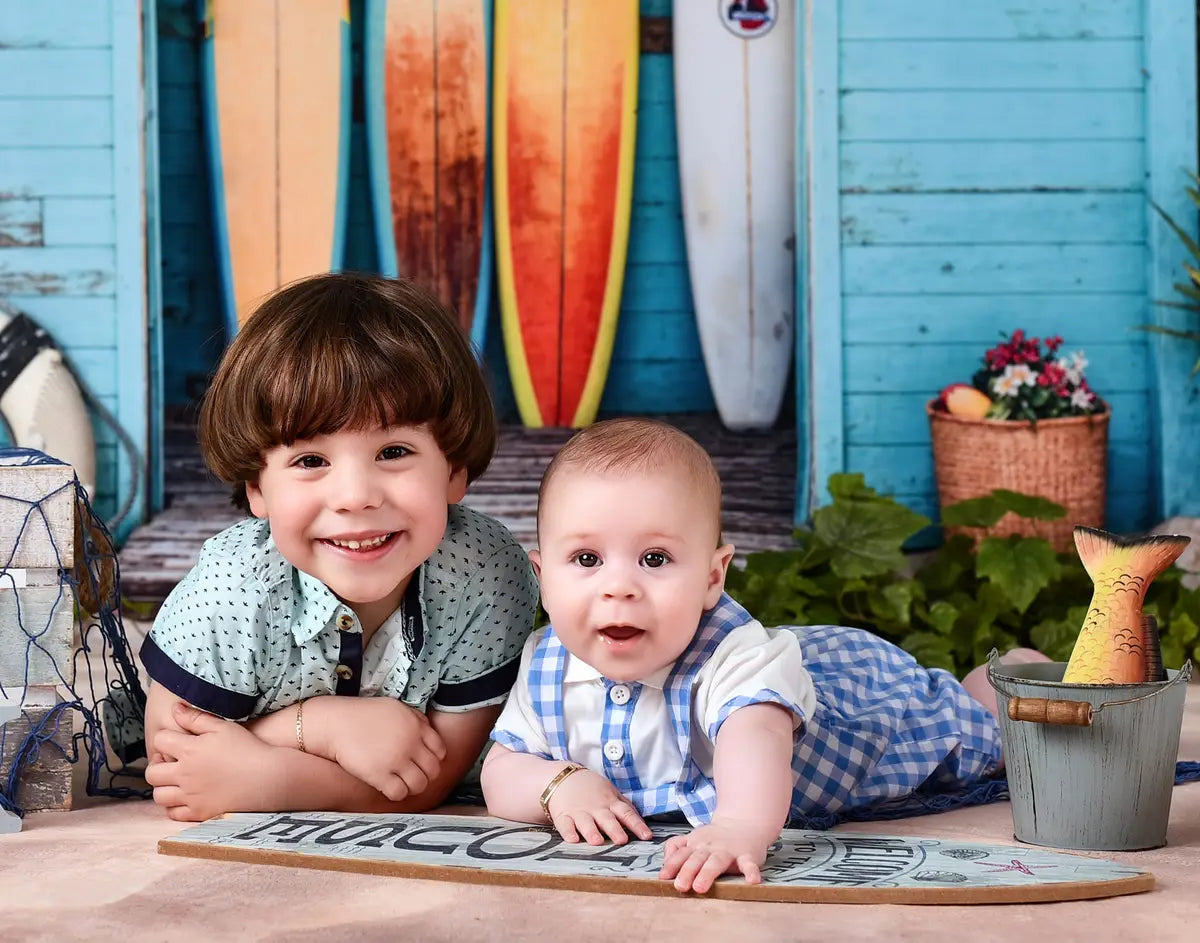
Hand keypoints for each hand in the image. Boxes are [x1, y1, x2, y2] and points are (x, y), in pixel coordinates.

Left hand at [146, 703, 277, 821]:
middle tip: (171, 763)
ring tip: (177, 782)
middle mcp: (184, 774)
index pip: (159, 741)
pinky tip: (185, 798)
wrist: (269, 777)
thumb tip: (175, 708)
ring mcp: (190, 796)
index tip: (175, 741)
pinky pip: (173, 814)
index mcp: (190, 750)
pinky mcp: (198, 813)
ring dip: (163, 787)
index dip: (165, 739)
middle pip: (152, 772)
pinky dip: (174, 807)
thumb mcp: (223, 727)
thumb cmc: (248, 748)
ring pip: (159, 795)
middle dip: (158, 766)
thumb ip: (196, 718)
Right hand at [314, 698, 446, 801]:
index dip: (434, 760)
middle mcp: (410, 743)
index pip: (440, 751)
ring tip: (402, 784)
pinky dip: (396, 793)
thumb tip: (428, 730)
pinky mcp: (379, 775)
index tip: (423, 763)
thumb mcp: (395, 708)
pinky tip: (388, 787)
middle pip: (433, 770)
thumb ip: (415, 719)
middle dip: (426, 776)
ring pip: (419, 785)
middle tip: (414, 777)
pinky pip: (399, 793)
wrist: (335, 723)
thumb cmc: (363, 714)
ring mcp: (395, 760)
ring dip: (413, 788)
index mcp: (416, 726)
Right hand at [544, 767, 651, 844]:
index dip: (637, 825)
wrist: (563, 777)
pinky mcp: (563, 815)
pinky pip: (565, 824)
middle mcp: (596, 808)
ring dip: (592, 832)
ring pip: (586, 823)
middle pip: (607, 819)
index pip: (627, 814)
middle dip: (615, 830)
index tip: (647, 836)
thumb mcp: (610, 792)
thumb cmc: (591, 789)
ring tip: (597, 841)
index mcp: (610, 803)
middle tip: (622, 840)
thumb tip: (640, 819)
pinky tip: (572, 839)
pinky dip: (568, 832)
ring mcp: (579, 812)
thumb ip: (624, 806)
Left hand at [658, 817, 774, 893]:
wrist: (745, 823)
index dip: (672, 865)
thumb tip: (664, 865)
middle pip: (697, 858)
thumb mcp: (693, 838)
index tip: (663, 877)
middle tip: (679, 886)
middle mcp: (710, 847)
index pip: (681, 854)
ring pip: (717, 861)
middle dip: (687, 871)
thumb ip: (676, 847)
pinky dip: (751, 872)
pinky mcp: (748, 855)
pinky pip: (749, 864)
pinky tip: (752, 881)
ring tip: (700, 888)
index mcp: (696, 844)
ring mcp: (729, 850)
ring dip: (707, 874)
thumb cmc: (715, 838)